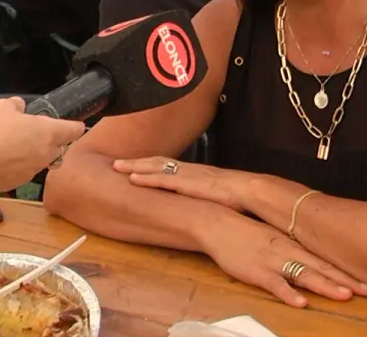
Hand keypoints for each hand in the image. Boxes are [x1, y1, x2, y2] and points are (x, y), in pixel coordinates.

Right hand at [0, 97, 85, 192]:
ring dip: (33, 154)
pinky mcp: (17, 182)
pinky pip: (23, 171)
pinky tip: (2, 159)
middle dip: (52, 141)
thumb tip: (19, 107)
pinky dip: (17, 166)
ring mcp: (32, 170)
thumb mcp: (1, 106)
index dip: (75, 125)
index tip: (74, 124)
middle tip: (35, 133)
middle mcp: (45, 153)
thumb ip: (15, 105)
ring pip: (41, 160)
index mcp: (48, 132)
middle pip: (59, 147)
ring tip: (13, 145)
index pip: (74, 130)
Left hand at [113, 157, 249, 211]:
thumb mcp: (221, 194)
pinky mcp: (186, 183)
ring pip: (154, 166)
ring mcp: (186, 175)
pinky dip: (145, 177)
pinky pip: (160, 178)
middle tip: (116, 162)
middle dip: (137, 161)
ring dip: (134, 166)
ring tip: (116, 166)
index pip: (170, 165)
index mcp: (197, 172)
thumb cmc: (241, 195)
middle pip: (157, 161)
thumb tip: (206, 205)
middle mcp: (189, 170)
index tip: (137, 164)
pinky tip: (131, 178)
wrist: (250, 190)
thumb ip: (210, 196)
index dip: (152, 164)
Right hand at [199, 212, 366, 306]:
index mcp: (293, 244)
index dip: (346, 271)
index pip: (325, 259)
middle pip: (321, 268)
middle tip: (366, 289)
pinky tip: (300, 302)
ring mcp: (273, 262)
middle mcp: (288, 251)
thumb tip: (312, 259)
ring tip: (343, 294)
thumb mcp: (274, 238)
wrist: (219, 224)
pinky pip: (275, 285)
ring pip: (304, 275)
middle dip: (345, 280)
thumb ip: (292, 249)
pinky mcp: (256, 272)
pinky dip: (288, 293)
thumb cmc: (245, 233)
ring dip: (324, 285)